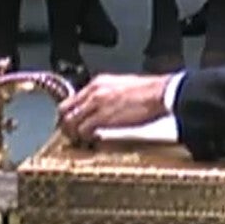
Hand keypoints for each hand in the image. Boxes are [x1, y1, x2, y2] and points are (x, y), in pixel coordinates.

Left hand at [57, 74, 173, 144]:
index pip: (71, 99)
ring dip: (73, 134)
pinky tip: (92, 140)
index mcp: (98, 83)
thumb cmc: (147, 91)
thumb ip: (107, 95)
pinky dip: (84, 138)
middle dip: (65, 125)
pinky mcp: (103, 117)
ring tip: (82, 140)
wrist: (159, 93)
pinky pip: (83, 130)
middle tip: (72, 135)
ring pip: (70, 121)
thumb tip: (101, 107)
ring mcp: (97, 104)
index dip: (68, 115)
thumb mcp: (121, 87)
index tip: (72, 124)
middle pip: (65, 110)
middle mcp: (94, 91)